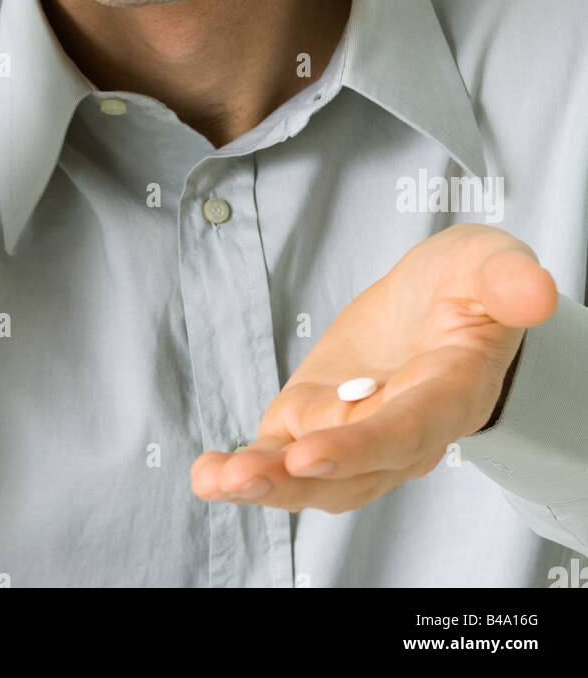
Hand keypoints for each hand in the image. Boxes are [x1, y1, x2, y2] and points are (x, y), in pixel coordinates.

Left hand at [190, 224, 557, 512]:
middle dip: (294, 479)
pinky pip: (281, 454)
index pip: (406, 431)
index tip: (310, 454)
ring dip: (263, 482)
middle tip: (244, 476)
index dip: (361, 447)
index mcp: (448, 394)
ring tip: (215, 478)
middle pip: (351, 472)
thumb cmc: (469, 285)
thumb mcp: (490, 263)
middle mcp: (402, 431)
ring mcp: (355, 433)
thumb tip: (537, 291)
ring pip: (310, 476)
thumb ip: (508, 279)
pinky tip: (209, 471)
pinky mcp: (316, 420)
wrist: (440, 300)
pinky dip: (246, 467)